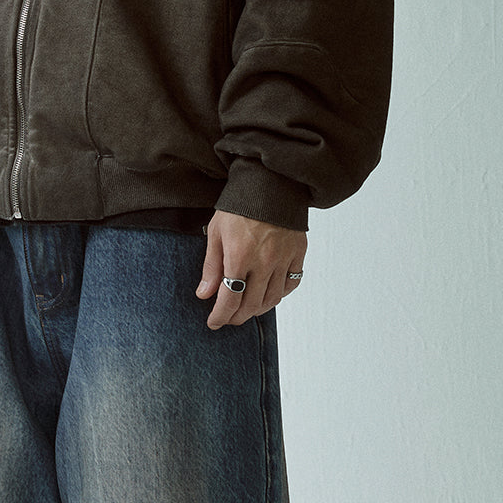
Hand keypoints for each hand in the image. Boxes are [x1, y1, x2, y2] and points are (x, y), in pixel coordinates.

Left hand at [196, 210, 306, 328]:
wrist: (271, 180)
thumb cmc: (240, 205)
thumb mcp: (216, 233)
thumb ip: (211, 266)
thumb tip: (204, 295)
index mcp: (239, 256)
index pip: (230, 299)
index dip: (221, 316)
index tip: (214, 323)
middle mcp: (264, 262)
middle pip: (251, 305)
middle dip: (237, 317)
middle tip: (228, 319)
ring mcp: (283, 258)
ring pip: (272, 299)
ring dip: (258, 310)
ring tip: (247, 309)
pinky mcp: (298, 252)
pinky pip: (291, 283)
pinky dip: (280, 294)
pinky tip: (269, 294)